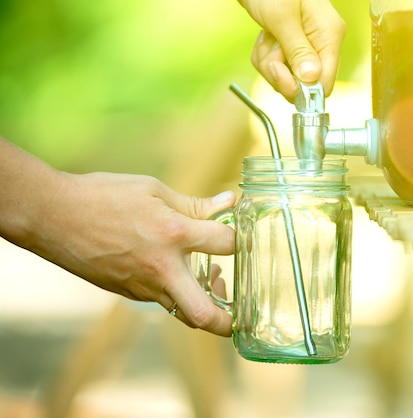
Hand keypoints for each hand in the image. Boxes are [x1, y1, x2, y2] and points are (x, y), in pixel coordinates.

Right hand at [31, 172, 235, 335]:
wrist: (52, 216)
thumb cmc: (103, 196)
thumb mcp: (153, 191)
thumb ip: (196, 204)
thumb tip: (231, 202)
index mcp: (173, 234)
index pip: (226, 244)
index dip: (239, 239)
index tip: (241, 236)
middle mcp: (161, 268)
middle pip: (204, 315)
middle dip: (228, 323)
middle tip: (241, 315)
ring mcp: (142, 287)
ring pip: (182, 311)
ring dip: (202, 303)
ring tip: (211, 280)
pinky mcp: (127, 293)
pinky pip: (161, 299)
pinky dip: (176, 289)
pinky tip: (175, 268)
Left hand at [239, 0, 345, 101]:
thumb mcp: (282, 18)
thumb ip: (298, 50)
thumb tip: (312, 79)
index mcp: (329, 34)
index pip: (325, 82)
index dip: (302, 88)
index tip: (280, 74)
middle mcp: (322, 43)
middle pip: (304, 83)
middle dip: (280, 73)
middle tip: (270, 50)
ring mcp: (308, 45)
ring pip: (288, 77)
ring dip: (270, 63)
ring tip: (267, 38)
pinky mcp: (294, 47)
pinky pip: (279, 67)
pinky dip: (266, 56)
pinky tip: (266, 38)